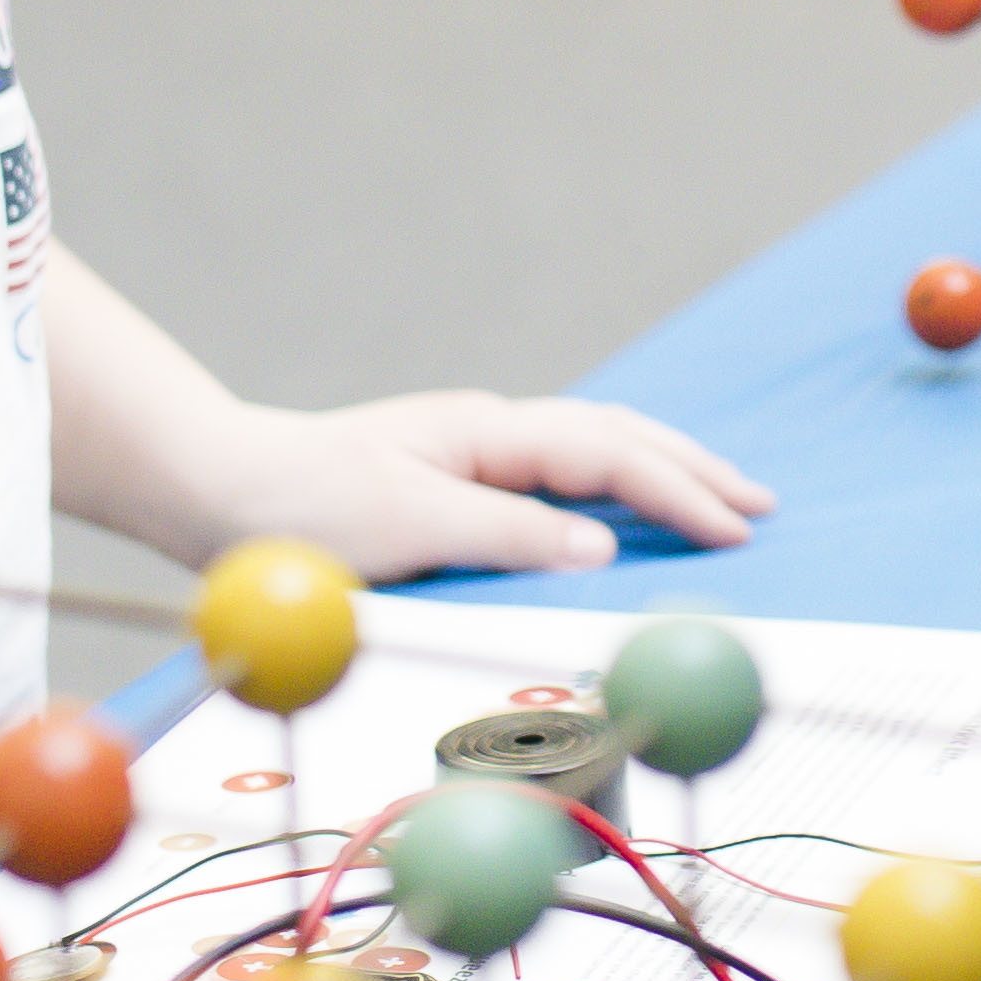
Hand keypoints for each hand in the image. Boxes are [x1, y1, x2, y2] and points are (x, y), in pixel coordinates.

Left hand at [197, 394, 774, 582]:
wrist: (217, 488)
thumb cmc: (298, 511)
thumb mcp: (404, 527)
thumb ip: (505, 533)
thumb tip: (602, 547)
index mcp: (485, 433)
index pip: (609, 455)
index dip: (680, 492)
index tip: (737, 530)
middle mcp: (489, 433)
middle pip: (617, 437)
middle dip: (694, 470)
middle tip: (763, 506)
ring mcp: (476, 453)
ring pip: (595, 450)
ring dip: (664, 473)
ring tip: (723, 498)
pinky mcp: (459, 482)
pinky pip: (563, 478)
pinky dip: (618, 488)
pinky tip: (632, 509)